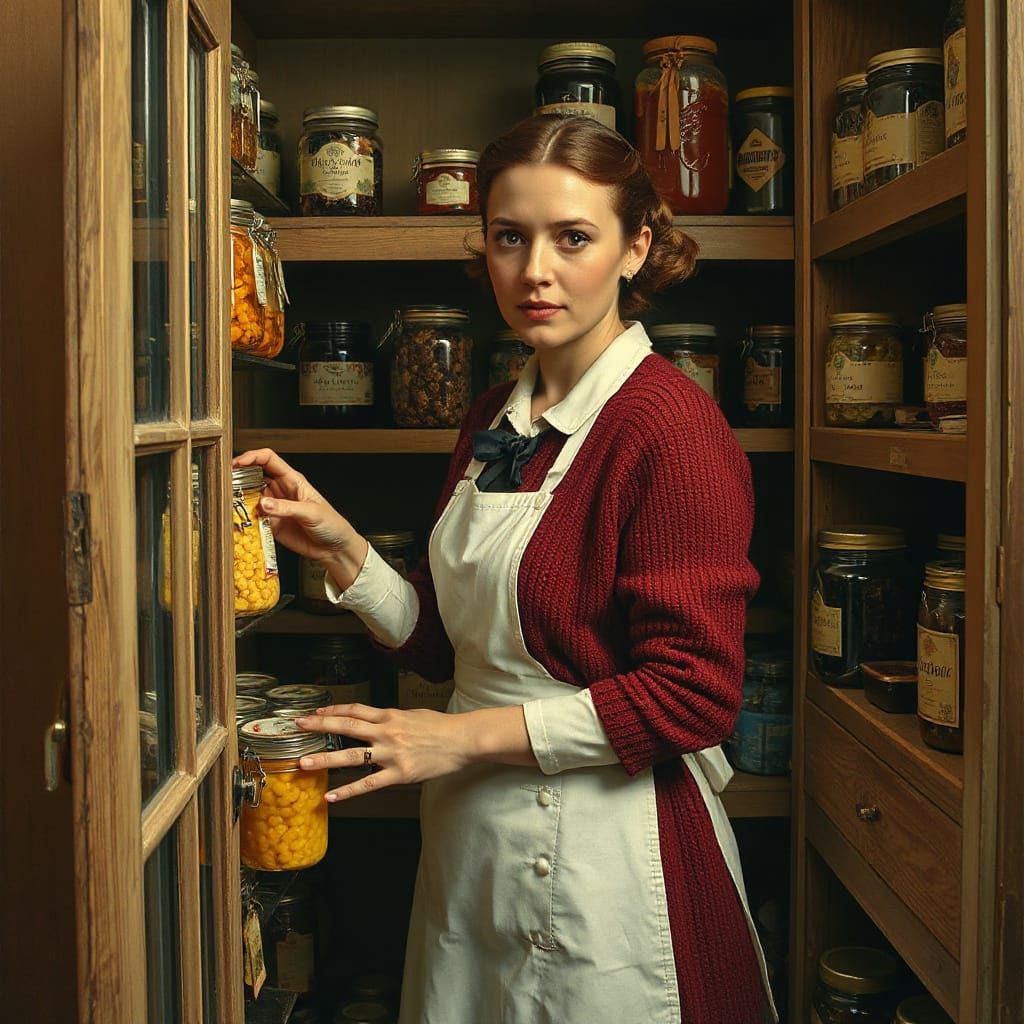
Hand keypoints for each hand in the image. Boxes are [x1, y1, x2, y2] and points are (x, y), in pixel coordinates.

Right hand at [232, 448, 366, 586]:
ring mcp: (274, 507)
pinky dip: (243, 519)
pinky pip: (252, 518)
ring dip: (238, 500)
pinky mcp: (270, 524)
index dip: (252, 457)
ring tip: (229, 504)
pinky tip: (238, 521)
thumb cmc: (331, 524)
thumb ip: (287, 508)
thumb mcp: (311, 512)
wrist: (334, 548)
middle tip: (226, 485)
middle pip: (254, 476)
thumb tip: (264, 504)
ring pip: (249, 497)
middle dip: (239, 477)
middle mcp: (280, 491)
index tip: (237, 463)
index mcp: (292, 480)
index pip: (268, 460)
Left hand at [294, 704, 474, 800]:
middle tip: (298, 726)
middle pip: (347, 727)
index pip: (355, 710)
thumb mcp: (413, 715)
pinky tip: (331, 796)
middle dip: (320, 726)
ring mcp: (392, 754)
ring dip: (326, 759)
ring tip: (304, 762)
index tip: (315, 713)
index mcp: (390, 716)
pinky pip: (369, 784)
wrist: (462, 740)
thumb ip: (391, 720)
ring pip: (353, 757)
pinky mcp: (400, 774)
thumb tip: (374, 722)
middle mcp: (387, 732)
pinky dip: (348, 791)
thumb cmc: (440, 727)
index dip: (333, 710)